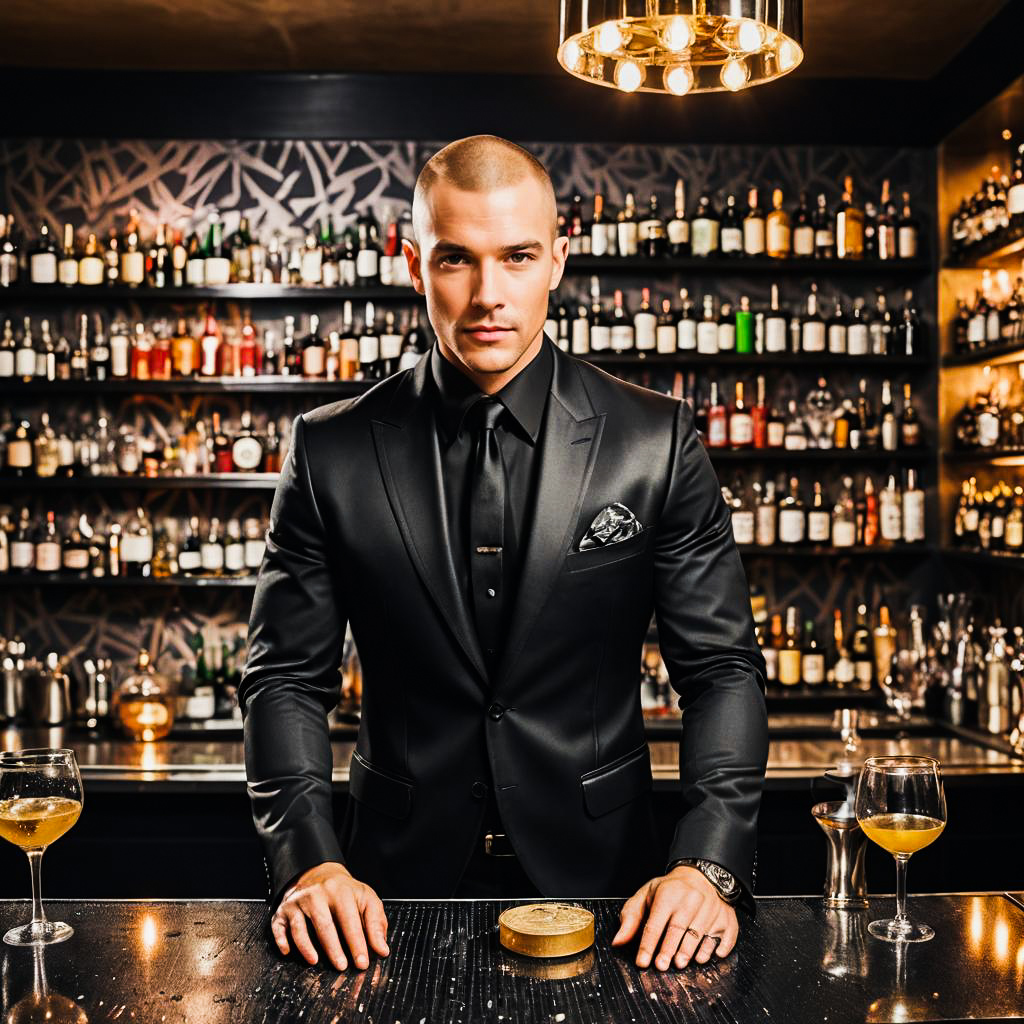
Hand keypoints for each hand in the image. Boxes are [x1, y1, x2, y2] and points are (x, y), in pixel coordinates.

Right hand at [270, 862, 389, 970]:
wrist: (318, 872)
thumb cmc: (345, 892)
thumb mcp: (366, 899)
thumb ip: (376, 924)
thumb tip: (382, 950)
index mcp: (341, 891)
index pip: (350, 920)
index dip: (357, 943)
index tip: (362, 962)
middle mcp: (317, 894)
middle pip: (324, 924)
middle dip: (333, 948)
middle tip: (342, 966)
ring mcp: (298, 901)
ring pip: (300, 927)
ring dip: (306, 947)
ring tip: (316, 962)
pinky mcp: (283, 910)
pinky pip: (279, 927)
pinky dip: (282, 940)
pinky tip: (288, 952)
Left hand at [610, 865, 738, 969]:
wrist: (701, 875)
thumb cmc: (671, 890)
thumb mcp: (646, 895)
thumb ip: (631, 918)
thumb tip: (618, 941)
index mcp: (667, 895)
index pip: (655, 922)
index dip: (648, 944)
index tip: (642, 962)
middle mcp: (690, 900)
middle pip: (678, 928)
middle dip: (668, 950)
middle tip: (661, 966)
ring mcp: (711, 908)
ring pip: (700, 933)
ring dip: (690, 951)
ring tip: (680, 962)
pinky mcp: (726, 917)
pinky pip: (725, 935)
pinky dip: (717, 947)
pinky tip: (708, 956)